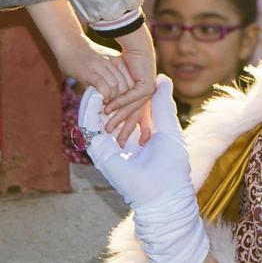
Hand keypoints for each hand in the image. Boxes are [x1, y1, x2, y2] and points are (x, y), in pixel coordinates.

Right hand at [52, 35, 133, 103]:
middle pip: (126, 85)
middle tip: (114, 105)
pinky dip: (103, 96)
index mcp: (117, 60)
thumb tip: (118, 92)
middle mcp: (111, 62)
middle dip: (121, 99)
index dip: (128, 94)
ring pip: (115, 86)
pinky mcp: (89, 72)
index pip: (131, 80)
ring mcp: (100, 66)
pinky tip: (100, 99)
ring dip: (112, 98)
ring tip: (107, 103)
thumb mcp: (104, 60)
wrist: (68, 44)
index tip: (121, 101)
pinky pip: (102, 87)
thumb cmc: (85, 56)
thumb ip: (112, 72)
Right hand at [81, 76, 208, 262]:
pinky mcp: (99, 152)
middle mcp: (120, 140)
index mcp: (138, 135)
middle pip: (109, 110)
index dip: (124, 89)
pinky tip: (94, 92)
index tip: (123, 69)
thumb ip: (163, 105)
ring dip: (95, 97)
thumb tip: (163, 78)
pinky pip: (89, 127)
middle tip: (104, 68)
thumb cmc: (172, 167)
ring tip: (96, 76)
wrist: (163, 194)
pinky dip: (89, 109)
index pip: (126, 108)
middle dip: (107, 91)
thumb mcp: (169, 128)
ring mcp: (107, 146)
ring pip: (95, 116)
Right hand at [104, 24, 156, 146]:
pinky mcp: (147, 85)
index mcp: (144, 96)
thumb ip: (115, 93)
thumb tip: (105, 104)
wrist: (137, 44)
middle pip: (137, 117)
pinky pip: (132, 97)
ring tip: (107, 126)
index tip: (120, 141)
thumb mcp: (118, 81)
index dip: (130, 128)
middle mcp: (149, 96)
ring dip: (119, 118)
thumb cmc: (127, 61)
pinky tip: (108, 107)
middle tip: (116, 143)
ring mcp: (150, 91)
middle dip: (126, 130)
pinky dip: (120, 103)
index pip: (138, 116)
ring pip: (134, 109)